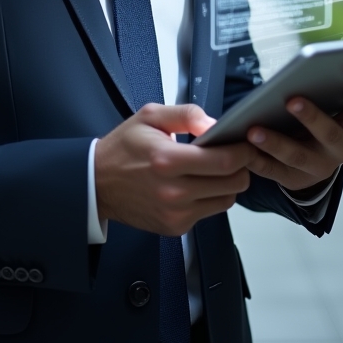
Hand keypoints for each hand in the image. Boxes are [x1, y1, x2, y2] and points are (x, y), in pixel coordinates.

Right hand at [94, 103, 254, 236]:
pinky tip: (198, 184)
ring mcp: (175, 214)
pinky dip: (211, 197)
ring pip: (226, 200)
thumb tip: (215, 125)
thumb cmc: (123, 148)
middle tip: (235, 154)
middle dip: (241, 166)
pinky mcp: (175, 227)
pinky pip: (209, 212)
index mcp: (167, 160)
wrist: (97, 183)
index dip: (243, 151)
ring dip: (229, 183)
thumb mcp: (150, 116)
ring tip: (216, 169)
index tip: (245, 142)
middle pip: (233, 183)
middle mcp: (174, 192)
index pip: (224, 162)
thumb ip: (186, 114)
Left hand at [244, 31, 342, 192]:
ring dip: (275, 143)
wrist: (313, 162)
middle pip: (331, 135)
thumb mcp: (337, 94)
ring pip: (296, 156)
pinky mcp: (291, 178)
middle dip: (312, 118)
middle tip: (292, 100)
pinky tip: (240, 145)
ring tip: (253, 129)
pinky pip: (271, 170)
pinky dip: (255, 159)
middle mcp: (340, 148)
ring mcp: (317, 165)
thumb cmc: (326, 115)